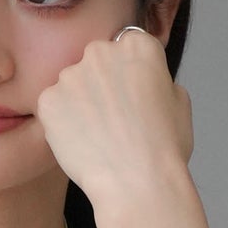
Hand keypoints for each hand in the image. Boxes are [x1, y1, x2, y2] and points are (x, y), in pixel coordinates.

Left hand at [35, 26, 194, 214]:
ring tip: (96, 137)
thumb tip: (144, 80)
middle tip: (111, 120)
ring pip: (72, 85)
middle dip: (100, 85)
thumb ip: (156, 79)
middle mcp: (102, 51)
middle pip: (96, 62)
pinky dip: (61, 123)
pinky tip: (80, 144)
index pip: (126, 47)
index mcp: (138, 45)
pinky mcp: (48, 100)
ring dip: (79, 104)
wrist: (136, 183)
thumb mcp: (179, 102)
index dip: (128, 75)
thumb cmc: (163, 149)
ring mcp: (71, 75)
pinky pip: (53, 107)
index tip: (130, 98)